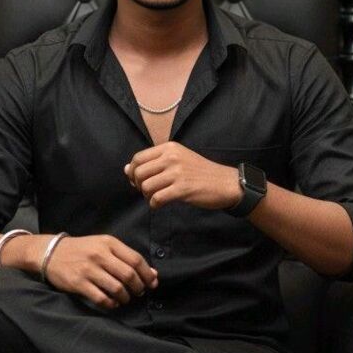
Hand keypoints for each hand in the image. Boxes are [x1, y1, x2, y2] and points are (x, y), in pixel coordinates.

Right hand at [42, 234, 158, 309]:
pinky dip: (111, 304)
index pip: (136, 259)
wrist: (51, 252)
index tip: (152, 283)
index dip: (147, 274)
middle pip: (129, 275)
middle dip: (138, 288)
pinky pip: (101, 298)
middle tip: (138, 292)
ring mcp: (88, 269)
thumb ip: (126, 258)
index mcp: (109, 243)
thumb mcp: (104, 246)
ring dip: (125, 297)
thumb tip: (153, 274)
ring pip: (117, 288)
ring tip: (125, 298)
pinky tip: (112, 303)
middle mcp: (99, 255)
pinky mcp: (78, 283)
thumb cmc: (82, 250)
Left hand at [124, 142, 240, 210]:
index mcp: (169, 147)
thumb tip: (127, 169)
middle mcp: (172, 157)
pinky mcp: (183, 189)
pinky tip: (160, 204)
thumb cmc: (200, 173)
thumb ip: (154, 162)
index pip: (138, 158)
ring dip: (147, 196)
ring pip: (146, 186)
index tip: (138, 181)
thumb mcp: (179, 159)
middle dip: (138, 185)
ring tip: (156, 198)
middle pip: (139, 173)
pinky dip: (154, 204)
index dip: (133, 172)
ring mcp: (177, 173)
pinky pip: (157, 198)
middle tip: (147, 191)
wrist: (226, 183)